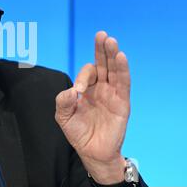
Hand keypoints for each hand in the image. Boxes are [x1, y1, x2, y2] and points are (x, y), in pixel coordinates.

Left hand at [55, 31, 129, 183]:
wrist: (92, 152)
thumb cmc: (78, 132)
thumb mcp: (63, 117)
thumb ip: (63, 102)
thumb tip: (71, 91)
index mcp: (86, 88)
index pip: (87, 73)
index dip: (83, 77)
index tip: (78, 91)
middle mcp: (101, 88)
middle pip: (102, 64)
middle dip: (101, 49)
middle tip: (101, 35)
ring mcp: (112, 93)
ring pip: (114, 70)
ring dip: (113, 55)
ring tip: (111, 41)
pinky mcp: (122, 102)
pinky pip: (123, 84)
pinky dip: (123, 70)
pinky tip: (121, 57)